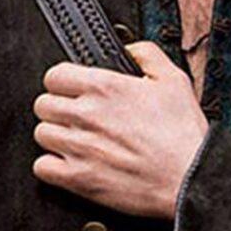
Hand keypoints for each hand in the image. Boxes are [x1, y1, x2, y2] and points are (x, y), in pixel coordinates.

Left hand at [31, 42, 209, 218]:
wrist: (189, 180)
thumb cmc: (183, 135)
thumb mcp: (174, 80)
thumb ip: (147, 55)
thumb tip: (130, 50)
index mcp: (105, 87)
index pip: (54, 76)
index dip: (62, 82)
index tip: (71, 90)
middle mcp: (86, 115)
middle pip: (43, 104)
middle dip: (57, 108)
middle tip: (75, 116)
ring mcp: (79, 147)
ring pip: (41, 134)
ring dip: (55, 135)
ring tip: (75, 140)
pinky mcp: (78, 178)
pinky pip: (42, 167)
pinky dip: (51, 165)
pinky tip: (69, 163)